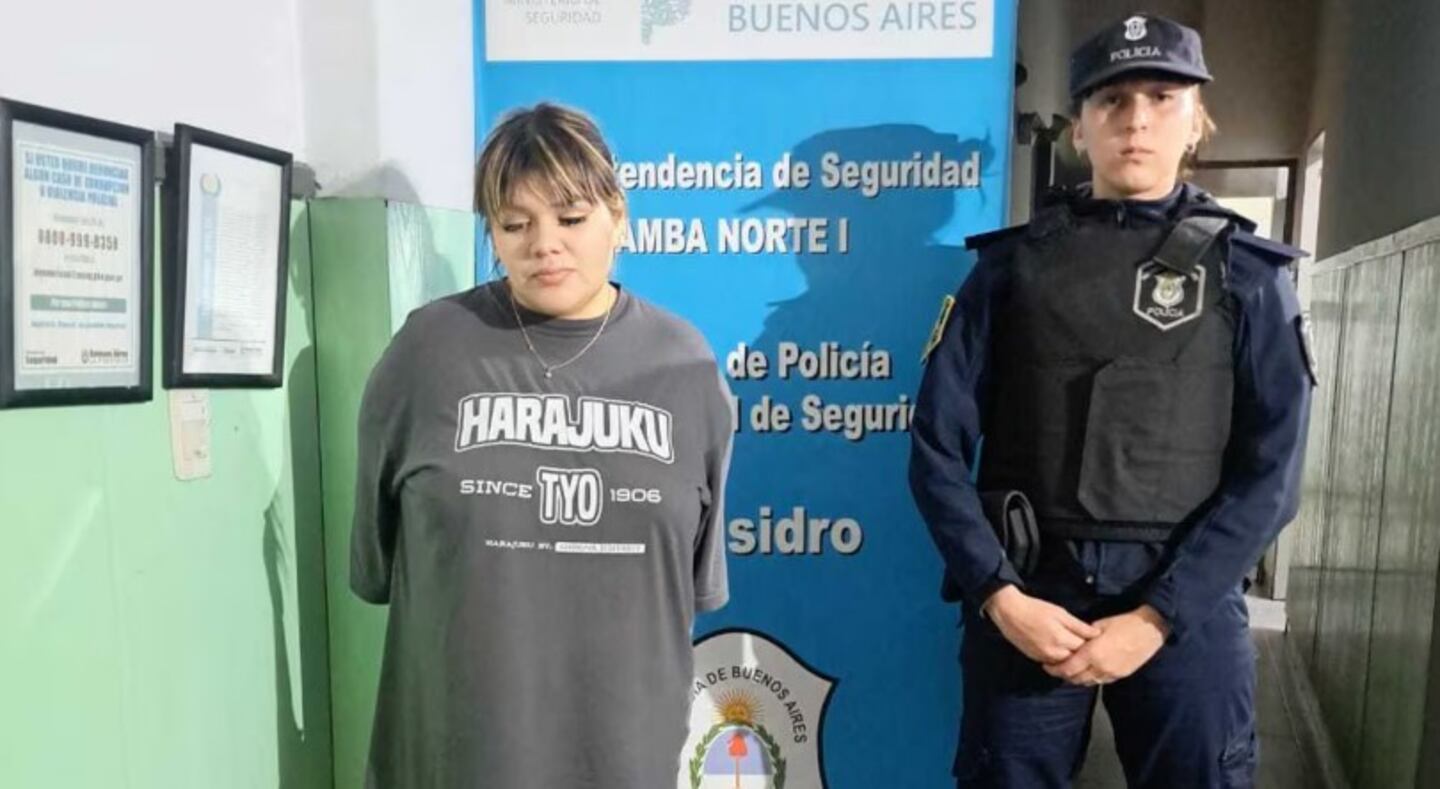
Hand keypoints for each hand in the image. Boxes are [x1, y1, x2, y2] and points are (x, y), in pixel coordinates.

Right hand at [984, 585, 1102, 663]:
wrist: (1009, 612)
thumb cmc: (1035, 609)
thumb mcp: (1060, 613)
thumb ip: (1078, 626)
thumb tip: (1096, 634)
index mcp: (1061, 638)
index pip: (1084, 648)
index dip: (1090, 643)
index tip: (1092, 638)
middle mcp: (1053, 652)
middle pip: (1075, 658)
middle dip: (1081, 652)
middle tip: (1084, 642)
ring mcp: (1044, 657)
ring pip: (1065, 663)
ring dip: (1070, 657)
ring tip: (1071, 645)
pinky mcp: (1036, 658)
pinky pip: (1053, 662)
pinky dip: (1058, 658)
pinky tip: (1058, 647)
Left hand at [1044, 605, 1168, 685]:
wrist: (1149, 631)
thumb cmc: (1124, 623)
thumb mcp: (1099, 625)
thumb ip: (1084, 637)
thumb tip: (1072, 641)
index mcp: (1093, 653)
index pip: (1068, 668)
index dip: (1055, 669)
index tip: (1047, 665)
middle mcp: (1101, 667)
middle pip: (1075, 679)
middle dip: (1063, 675)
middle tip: (1055, 669)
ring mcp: (1112, 673)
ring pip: (1087, 682)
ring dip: (1076, 678)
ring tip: (1069, 670)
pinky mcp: (1120, 676)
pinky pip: (1100, 682)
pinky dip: (1090, 678)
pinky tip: (1086, 671)